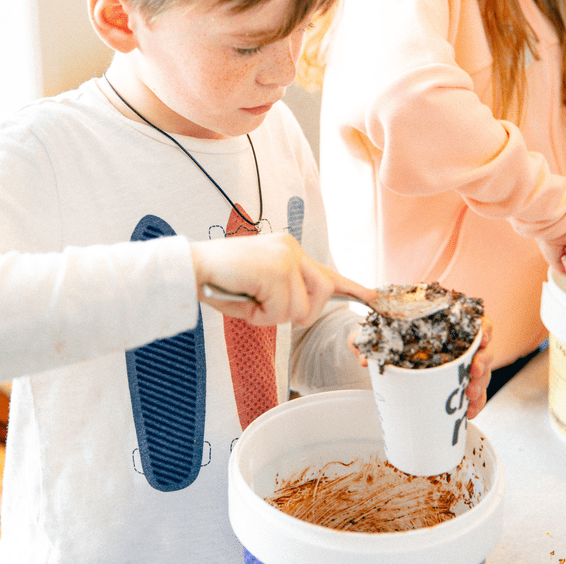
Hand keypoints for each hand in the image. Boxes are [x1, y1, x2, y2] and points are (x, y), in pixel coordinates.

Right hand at [190, 233, 376, 326]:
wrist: (192, 266)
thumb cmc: (218, 279)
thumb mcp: (257, 287)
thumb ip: (282, 294)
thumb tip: (302, 312)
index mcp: (288, 250)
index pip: (327, 273)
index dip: (352, 287)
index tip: (374, 297)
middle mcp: (292, 249)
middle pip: (321, 296)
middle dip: (297, 313)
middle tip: (264, 306)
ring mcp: (286, 257)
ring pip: (299, 310)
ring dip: (270, 315)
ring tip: (246, 297)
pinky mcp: (278, 270)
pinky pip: (279, 312)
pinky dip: (258, 315)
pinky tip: (242, 296)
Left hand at [347, 316, 493, 418]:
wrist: (378, 345)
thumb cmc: (382, 332)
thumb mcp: (374, 332)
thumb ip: (365, 341)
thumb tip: (364, 359)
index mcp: (444, 320)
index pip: (475, 320)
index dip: (484, 328)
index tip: (482, 338)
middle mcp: (456, 339)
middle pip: (483, 349)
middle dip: (483, 362)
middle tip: (474, 374)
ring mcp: (458, 361)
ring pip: (481, 372)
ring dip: (481, 385)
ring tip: (470, 397)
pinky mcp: (454, 379)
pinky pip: (472, 390)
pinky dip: (474, 402)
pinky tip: (469, 412)